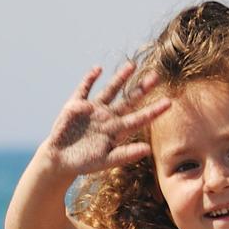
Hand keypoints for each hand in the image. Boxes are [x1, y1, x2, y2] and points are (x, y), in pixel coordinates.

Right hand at [40, 62, 166, 175]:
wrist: (60, 160)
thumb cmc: (84, 163)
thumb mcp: (105, 161)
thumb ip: (126, 154)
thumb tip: (148, 149)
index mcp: (117, 130)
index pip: (139, 118)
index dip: (153, 110)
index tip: (169, 102)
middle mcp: (108, 116)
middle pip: (128, 100)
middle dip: (141, 88)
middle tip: (156, 76)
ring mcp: (93, 109)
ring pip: (110, 90)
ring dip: (120, 78)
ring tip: (132, 65)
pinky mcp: (76, 105)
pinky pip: (84, 89)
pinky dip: (89, 79)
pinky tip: (98, 69)